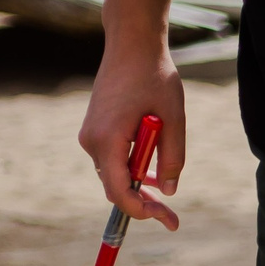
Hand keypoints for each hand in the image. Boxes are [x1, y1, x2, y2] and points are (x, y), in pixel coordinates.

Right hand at [77, 43, 185, 230]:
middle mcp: (91, 140)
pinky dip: (131, 170)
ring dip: (138, 186)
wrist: (132, 45)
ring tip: (166, 195)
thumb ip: (173, 157)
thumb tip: (169, 190)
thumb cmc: (155, 78)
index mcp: (107, 140)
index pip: (118, 191)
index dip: (141, 211)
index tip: (167, 219)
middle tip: (172, 217)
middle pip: (114, 187)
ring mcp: (90, 135)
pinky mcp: (95, 129)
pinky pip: (112, 160)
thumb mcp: (174, 120)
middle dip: (142, 204)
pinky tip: (152, 174)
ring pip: (114, 175)